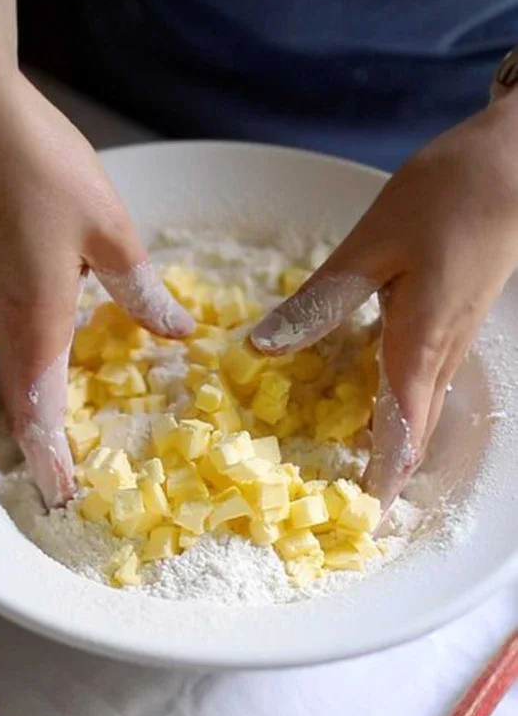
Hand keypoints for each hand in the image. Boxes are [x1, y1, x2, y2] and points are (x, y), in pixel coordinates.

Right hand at [0, 71, 192, 505]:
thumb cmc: (43, 168)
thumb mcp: (112, 232)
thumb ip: (142, 292)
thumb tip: (177, 334)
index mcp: (37, 322)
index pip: (38, 414)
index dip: (50, 461)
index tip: (62, 500)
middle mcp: (6, 325)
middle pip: (21, 408)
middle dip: (45, 452)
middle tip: (69, 489)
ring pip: (15, 381)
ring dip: (38, 419)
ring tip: (66, 451)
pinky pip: (13, 350)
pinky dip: (32, 381)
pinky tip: (56, 380)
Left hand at [251, 98, 517, 508]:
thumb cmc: (450, 194)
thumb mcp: (372, 244)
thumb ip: (319, 300)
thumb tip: (262, 348)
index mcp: (419, 344)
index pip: (399, 432)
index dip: (381, 480)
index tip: (361, 521)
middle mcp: (441, 354)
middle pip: (414, 434)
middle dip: (385, 477)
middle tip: (352, 514)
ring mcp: (453, 340)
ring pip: (422, 411)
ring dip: (393, 448)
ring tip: (359, 479)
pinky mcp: (454, 322)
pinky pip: (425, 384)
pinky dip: (401, 411)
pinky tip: (375, 411)